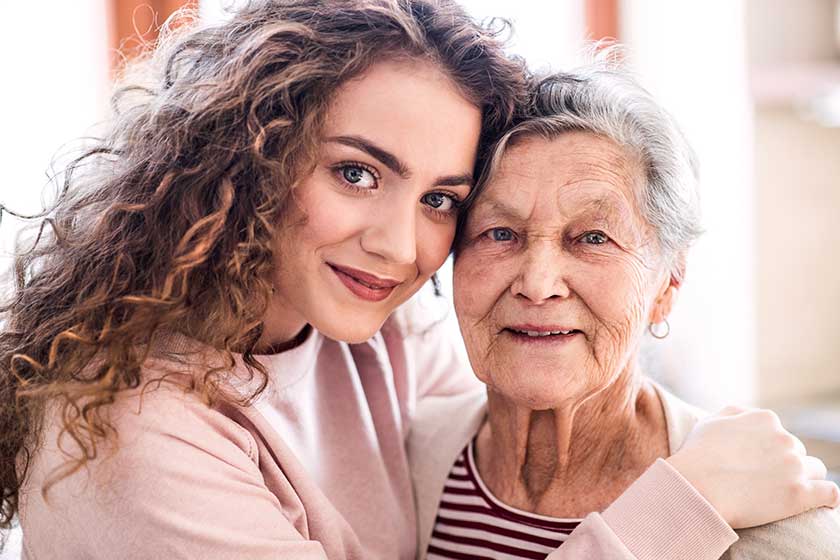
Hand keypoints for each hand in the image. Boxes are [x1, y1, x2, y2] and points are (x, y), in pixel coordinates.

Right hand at [666, 405, 839, 528]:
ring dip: (804, 478)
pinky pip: (830, 493)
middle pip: (798, 452)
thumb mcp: (710, 421)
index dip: (769, 450)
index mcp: (766, 419)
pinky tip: (821, 501)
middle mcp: (784, 438)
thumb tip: (749, 415)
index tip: (756, 463)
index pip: (780, 433)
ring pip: (816, 470)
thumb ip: (735, 412)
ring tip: (785, 491)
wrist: (695, 487)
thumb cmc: (697, 455)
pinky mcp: (800, 494)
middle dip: (785, 464)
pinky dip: (827, 496)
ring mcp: (794, 466)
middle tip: (763, 481)